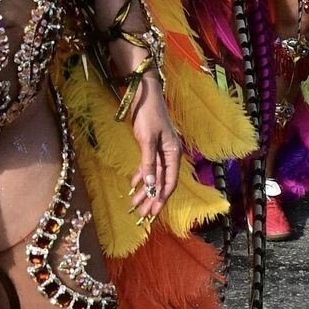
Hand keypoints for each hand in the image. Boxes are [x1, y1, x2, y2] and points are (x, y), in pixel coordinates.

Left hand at [128, 77, 179, 221]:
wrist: (144, 94)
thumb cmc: (148, 115)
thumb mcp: (147, 140)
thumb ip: (148, 164)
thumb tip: (150, 186)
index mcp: (174, 153)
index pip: (169, 182)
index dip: (161, 198)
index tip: (153, 212)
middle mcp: (170, 154)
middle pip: (161, 181)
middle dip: (151, 198)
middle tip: (141, 214)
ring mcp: (160, 150)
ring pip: (153, 175)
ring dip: (145, 190)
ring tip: (135, 204)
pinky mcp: (151, 145)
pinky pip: (147, 165)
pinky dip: (141, 175)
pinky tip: (134, 185)